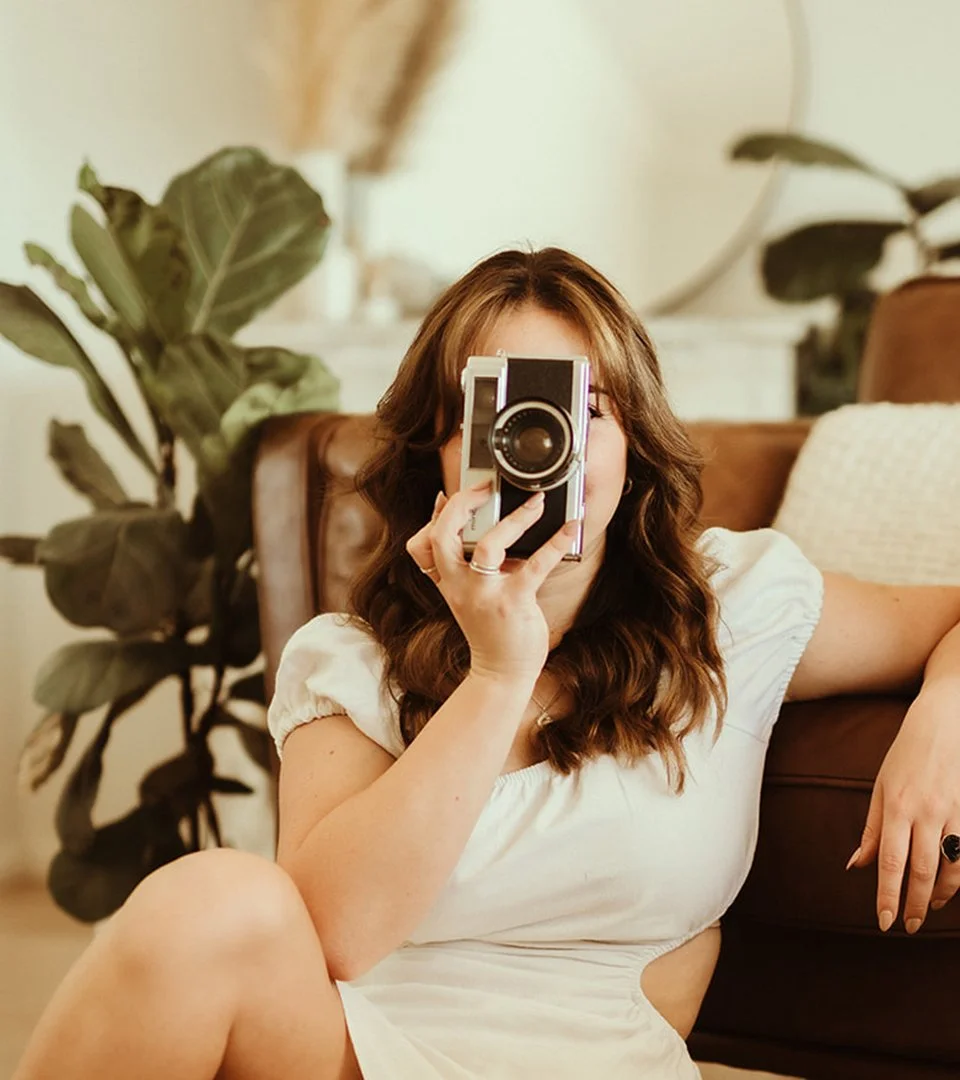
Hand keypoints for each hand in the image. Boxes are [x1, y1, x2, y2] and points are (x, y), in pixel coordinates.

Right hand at [405, 480, 577, 682]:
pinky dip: (555, 542)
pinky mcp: (513, 602)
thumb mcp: (465, 596)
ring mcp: (484, 595)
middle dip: (463, 503)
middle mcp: (458, 586)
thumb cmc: (490, 629)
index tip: (447, 495)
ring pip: (487, 546)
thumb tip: (477, 525)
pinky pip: (535, 565)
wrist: (502, 672)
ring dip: (514, 519)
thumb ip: (465, 564)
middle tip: (486, 486)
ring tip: (535, 502)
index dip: (432, 516)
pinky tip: (571, 527)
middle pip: (444, 534)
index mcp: (446, 581)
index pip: (422, 543)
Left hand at [846, 684, 959, 932]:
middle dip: (915, 905)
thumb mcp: (880, 787)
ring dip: (940, 896)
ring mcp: (953, 813)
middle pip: (921, 872)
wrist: (944, 723)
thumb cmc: (905, 755)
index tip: (885, 922)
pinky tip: (950, 888)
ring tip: (928, 910)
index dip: (888, 896)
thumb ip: (870, 829)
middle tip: (908, 927)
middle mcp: (925, 813)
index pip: (890, 862)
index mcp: (896, 807)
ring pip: (950, 868)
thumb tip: (855, 865)